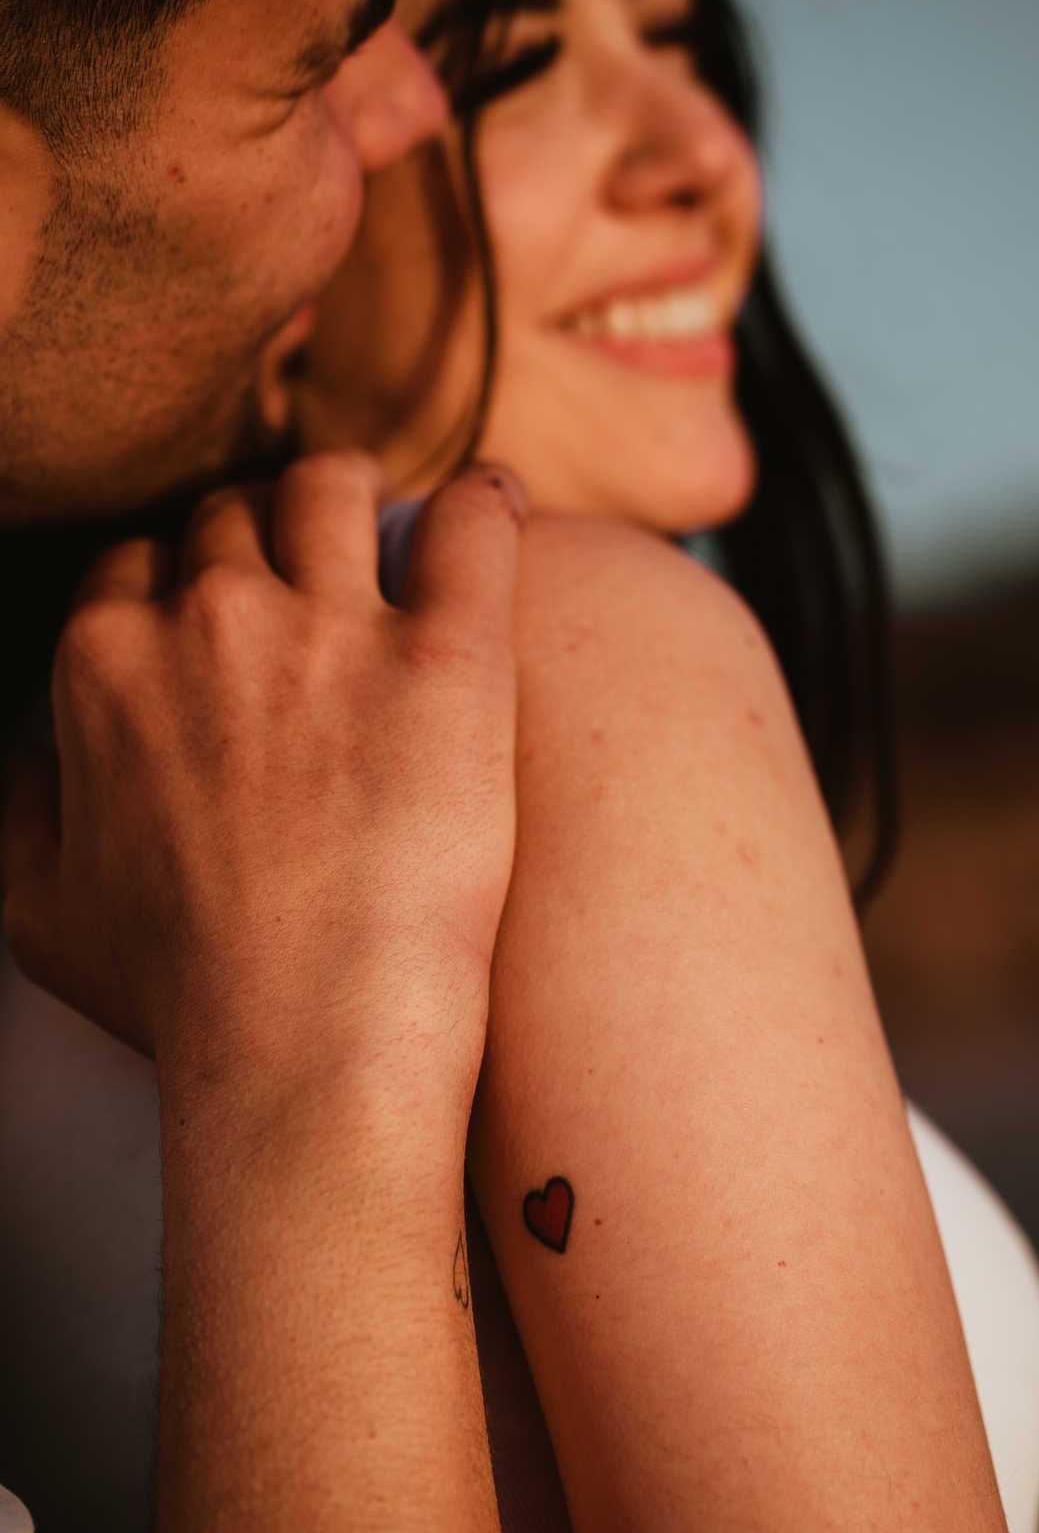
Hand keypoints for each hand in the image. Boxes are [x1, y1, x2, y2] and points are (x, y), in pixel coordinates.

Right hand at [2, 454, 523, 1134]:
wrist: (305, 1042)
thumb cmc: (181, 993)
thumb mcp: (40, 908)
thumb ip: (25, 809)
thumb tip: (30, 761)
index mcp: (106, 662)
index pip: (141, 563)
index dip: (187, 582)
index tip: (230, 614)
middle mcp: (210, 617)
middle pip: (234, 517)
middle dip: (267, 539)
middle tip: (317, 584)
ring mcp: (331, 626)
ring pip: (331, 490)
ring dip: (355, 501)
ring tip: (397, 535)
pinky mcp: (448, 653)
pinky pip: (469, 522)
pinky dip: (483, 502)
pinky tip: (496, 506)